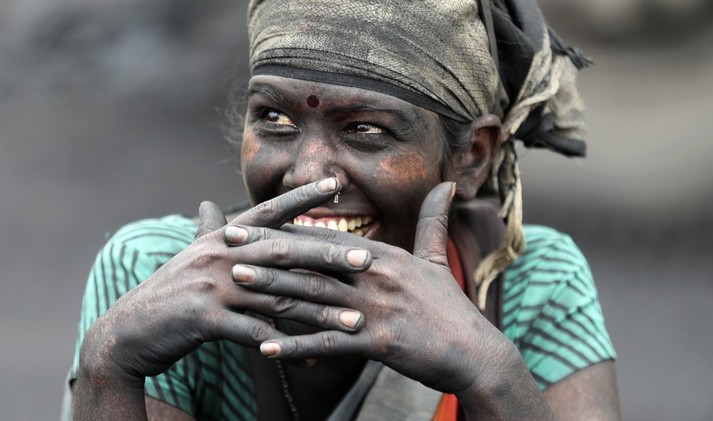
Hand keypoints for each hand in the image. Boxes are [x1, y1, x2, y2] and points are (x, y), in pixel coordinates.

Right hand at [79, 178, 367, 380]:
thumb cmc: (171, 293)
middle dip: (329, 256)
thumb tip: (209, 204)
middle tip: (367, 259)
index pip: (267, 211)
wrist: (130, 331)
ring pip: (279, 297)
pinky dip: (287, 349)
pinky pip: (256, 334)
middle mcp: (221, 255)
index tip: (335, 183)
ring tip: (355, 321)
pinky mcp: (206, 319)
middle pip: (285, 252)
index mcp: (222, 239)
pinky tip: (314, 359)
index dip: (301, 197)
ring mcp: (213, 286)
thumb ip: (211, 234)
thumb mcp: (192, 258)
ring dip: (320, 312)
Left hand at [225, 182, 507, 393]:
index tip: (255, 222)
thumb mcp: (439, 258)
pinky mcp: (379, 342)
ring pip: (314, 297)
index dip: (286, 229)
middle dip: (267, 251)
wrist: (474, 352)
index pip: (326, 238)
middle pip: (312, 262)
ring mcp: (376, 309)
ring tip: (237, 284)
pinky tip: (266, 349)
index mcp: (384, 255)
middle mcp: (376, 276)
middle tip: (228, 244)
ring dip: (272, 291)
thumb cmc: (450, 307)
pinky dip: (296, 347)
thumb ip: (434, 220)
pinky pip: (329, 344)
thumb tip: (449, 183)